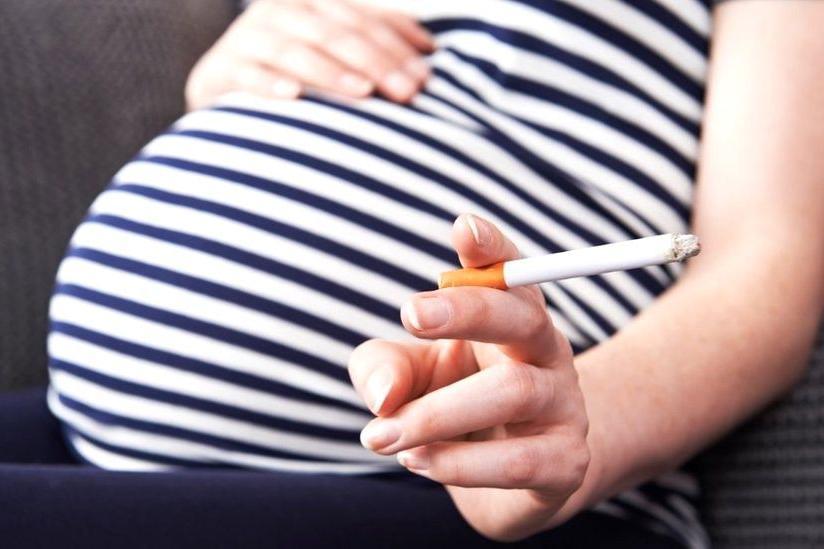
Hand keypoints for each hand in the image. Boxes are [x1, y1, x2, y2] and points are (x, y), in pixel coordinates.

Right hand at [185, 0, 433, 109]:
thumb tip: (431, 51)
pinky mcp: (221, 70)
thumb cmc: (293, 75)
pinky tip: (293, 97)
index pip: (362, 19)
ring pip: (296, 51)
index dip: (396, 45)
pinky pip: (248, 75)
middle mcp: (280, 11)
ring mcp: (248, 39)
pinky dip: (269, 84)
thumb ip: (373, 42)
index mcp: (313, 1)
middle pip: (336, 34)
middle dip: (376, 63)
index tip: (426, 76)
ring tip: (364, 94)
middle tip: (407, 93)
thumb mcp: (332, 52)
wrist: (224, 93)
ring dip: (331, 72)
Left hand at [348, 214, 591, 541]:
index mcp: (510, 317)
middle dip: (467, 310)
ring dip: (437, 414)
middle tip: (410, 313)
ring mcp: (563, 405)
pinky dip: (460, 464)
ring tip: (382, 437)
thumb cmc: (454, 406)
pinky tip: (418, 462)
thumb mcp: (409, 376)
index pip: (509, 272)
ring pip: (514, 391)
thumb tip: (385, 396)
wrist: (513, 481)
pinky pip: (519, 461)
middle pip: (521, 317)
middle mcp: (545, 351)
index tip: (463, 228)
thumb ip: (384, 368)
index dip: (492, 248)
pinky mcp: (566, 462)